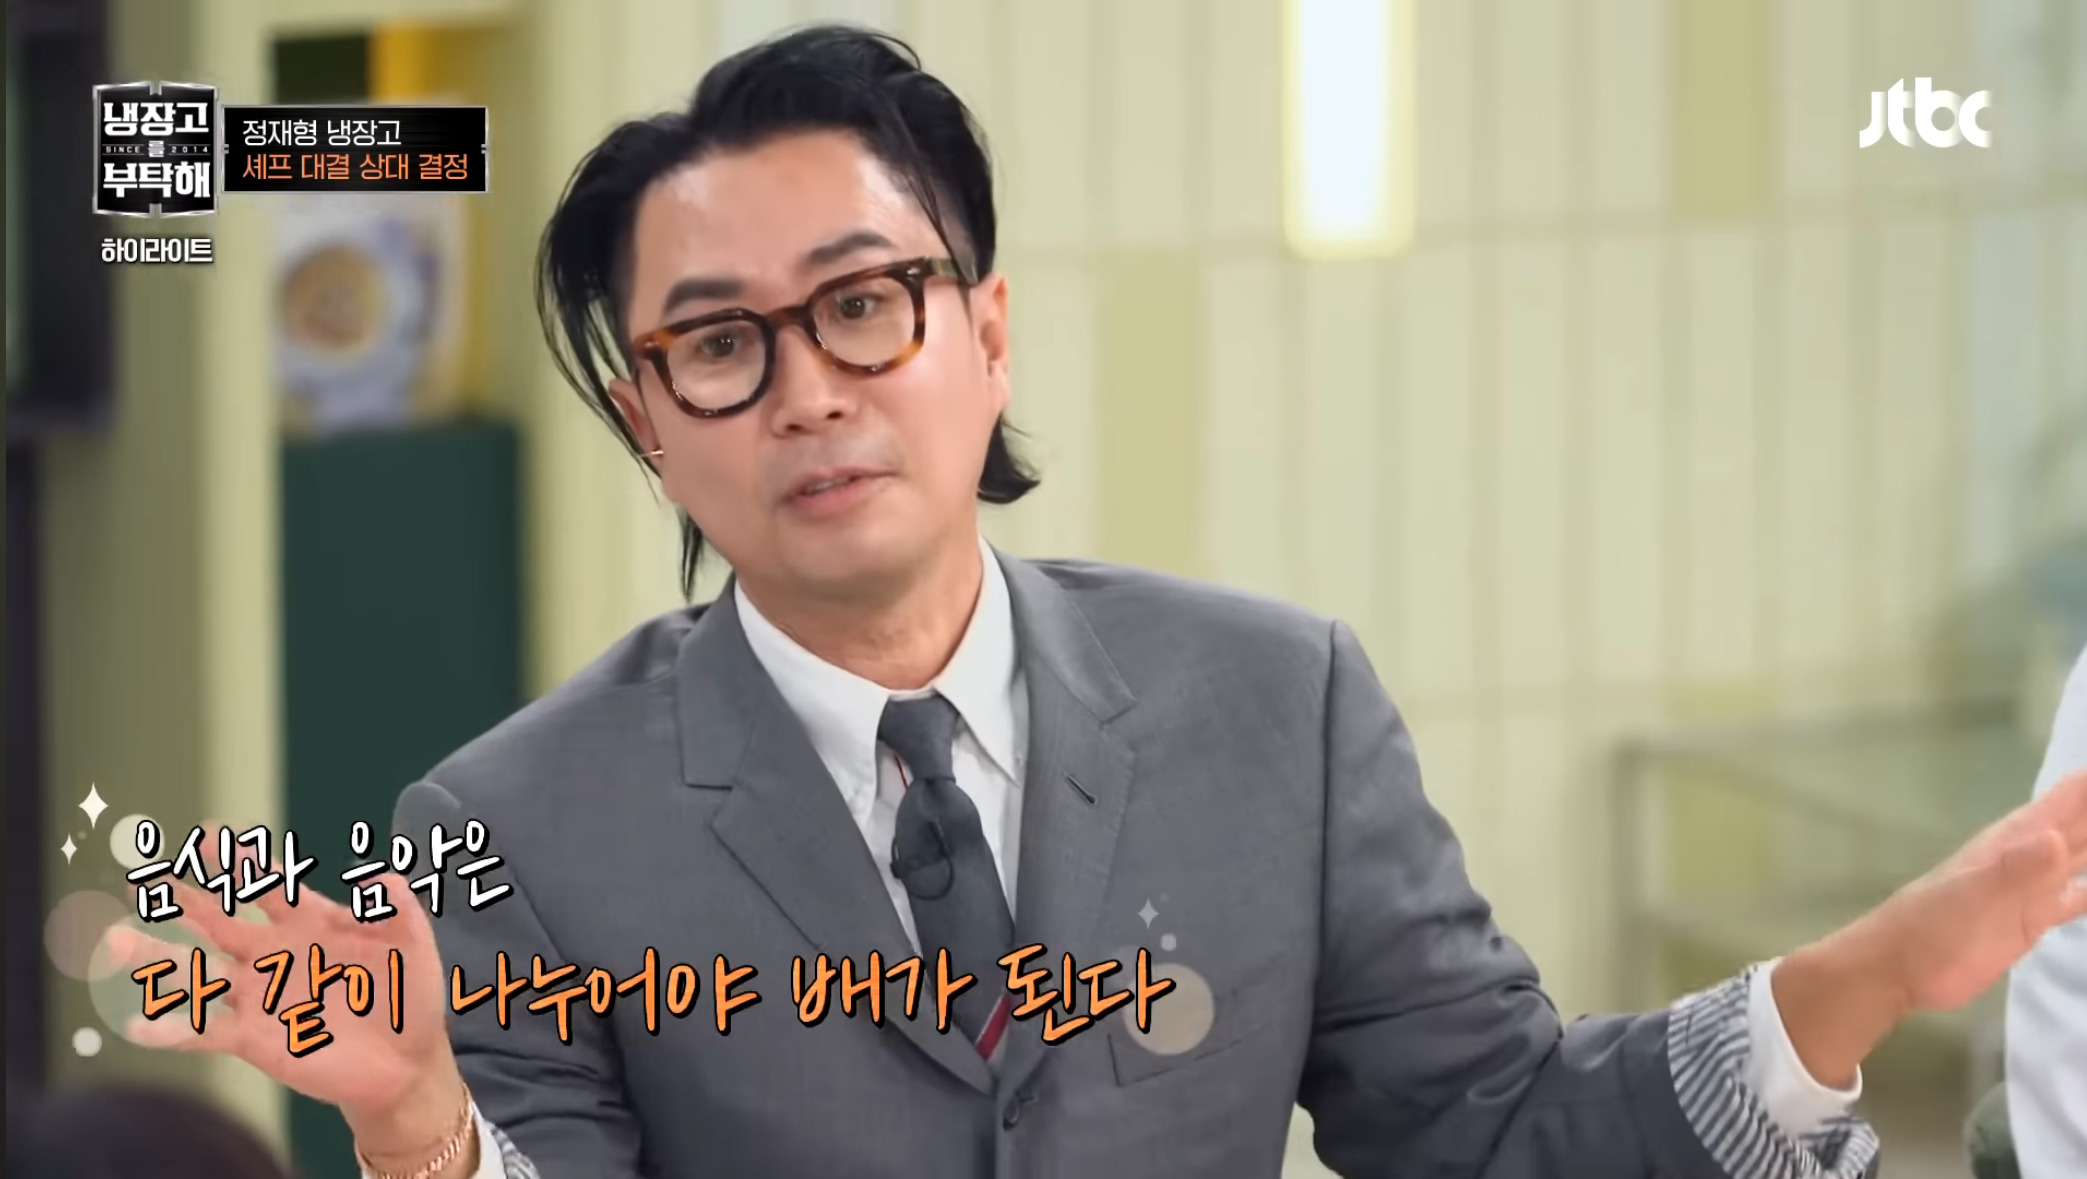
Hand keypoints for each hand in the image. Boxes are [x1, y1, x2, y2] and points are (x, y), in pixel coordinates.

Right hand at [109, 828, 472, 1166]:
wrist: (406, 1065)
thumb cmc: (411, 1000)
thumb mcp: (415, 946)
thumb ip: (399, 907)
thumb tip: (375, 875)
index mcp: (312, 926)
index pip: (270, 887)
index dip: (244, 863)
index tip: (212, 835)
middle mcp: (276, 956)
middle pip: (222, 922)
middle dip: (188, 900)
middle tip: (151, 880)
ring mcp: (261, 996)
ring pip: (199, 972)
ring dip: (158, 958)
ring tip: (116, 941)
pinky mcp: (254, 1038)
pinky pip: (205, 1030)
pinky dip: (173, 1028)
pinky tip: (139, 1026)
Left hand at [1776, 768, 2086, 1084]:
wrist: (1901, 967)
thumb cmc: (1930, 924)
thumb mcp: (1971, 893)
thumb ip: (2012, 869)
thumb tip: (2055, 838)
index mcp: (2012, 841)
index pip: (2061, 802)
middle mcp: (2026, 858)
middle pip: (2076, 826)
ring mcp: (2029, 890)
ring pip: (2078, 857)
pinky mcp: (2031, 921)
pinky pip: (2071, 899)